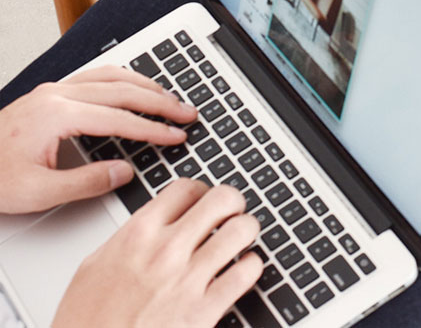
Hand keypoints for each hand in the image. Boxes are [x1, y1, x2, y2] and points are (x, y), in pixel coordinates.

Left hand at [0, 65, 196, 213]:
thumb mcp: (38, 192)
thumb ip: (86, 182)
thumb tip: (124, 172)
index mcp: (55, 116)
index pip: (119, 119)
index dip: (153, 129)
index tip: (176, 136)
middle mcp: (56, 96)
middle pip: (122, 90)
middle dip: (160, 102)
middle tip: (187, 113)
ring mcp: (53, 91)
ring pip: (111, 76)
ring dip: (145, 85)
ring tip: (170, 98)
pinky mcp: (50, 94)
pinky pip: (96, 75)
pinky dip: (124, 80)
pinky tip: (135, 87)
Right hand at [53, 180, 262, 327]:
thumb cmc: (87, 321)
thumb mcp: (95, 267)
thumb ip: (130, 239)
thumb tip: (153, 224)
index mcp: (137, 234)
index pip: (186, 188)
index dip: (202, 192)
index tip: (205, 201)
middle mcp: (166, 251)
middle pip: (222, 199)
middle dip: (233, 204)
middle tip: (232, 214)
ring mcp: (188, 278)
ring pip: (242, 230)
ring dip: (247, 231)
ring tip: (241, 240)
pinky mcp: (205, 309)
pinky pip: (247, 272)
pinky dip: (252, 266)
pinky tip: (242, 270)